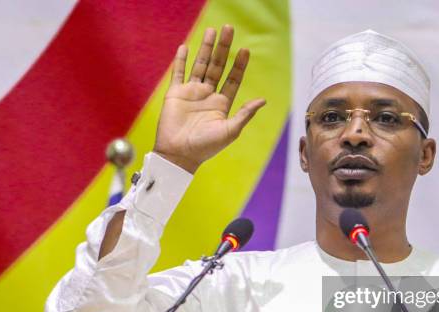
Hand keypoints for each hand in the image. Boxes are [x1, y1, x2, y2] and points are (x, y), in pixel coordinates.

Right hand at [154, 25, 265, 172]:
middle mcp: (207, 96)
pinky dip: (181, 60)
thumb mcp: (230, 131)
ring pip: (199, 66)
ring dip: (205, 48)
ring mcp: (191, 93)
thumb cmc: (206, 147)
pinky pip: (178, 73)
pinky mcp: (175, 94)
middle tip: (229, 28)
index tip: (245, 50)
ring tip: (211, 31)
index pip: (233, 79)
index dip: (239, 65)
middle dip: (223, 48)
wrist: (179, 155)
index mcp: (222, 104)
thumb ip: (245, 114)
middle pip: (217, 66)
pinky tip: (185, 47)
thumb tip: (263, 100)